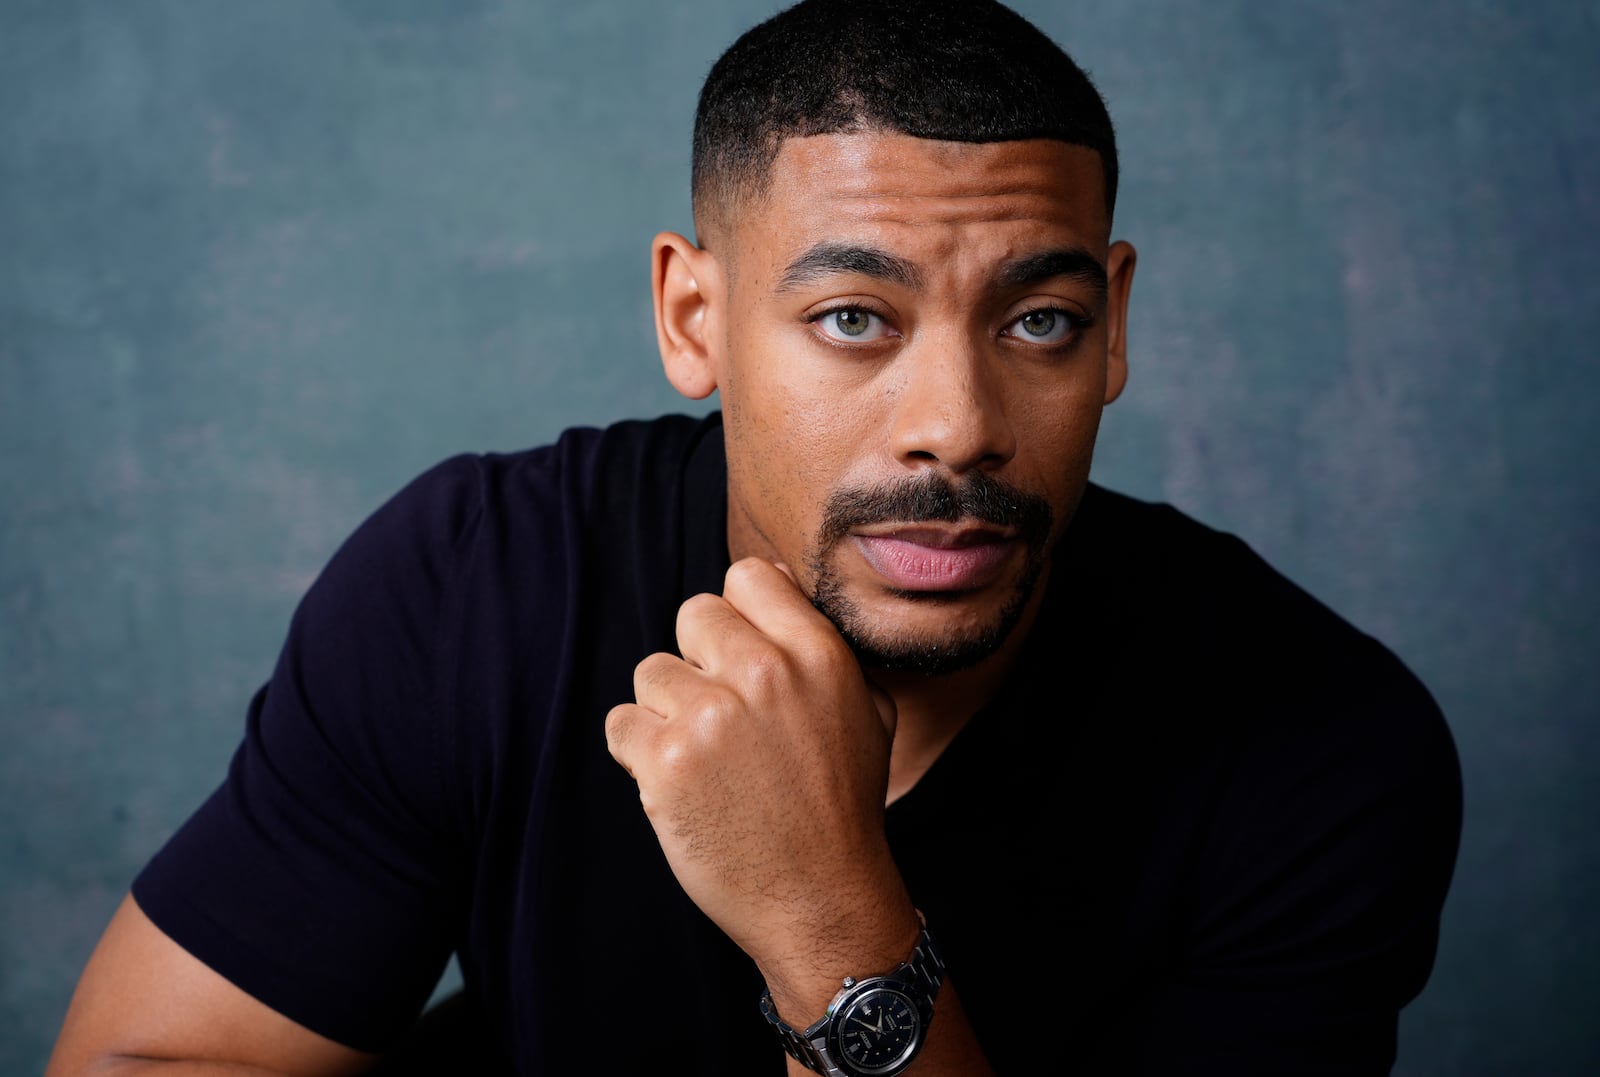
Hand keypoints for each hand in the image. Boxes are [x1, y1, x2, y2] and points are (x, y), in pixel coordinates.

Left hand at [606, 558, 918, 1006]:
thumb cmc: (843, 807)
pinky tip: (679, 785)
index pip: (747, 577)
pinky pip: (622, 725)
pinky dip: (640, 755)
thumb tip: (773, 583)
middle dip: (700, 662)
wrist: (821, 900)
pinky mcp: (665, 763)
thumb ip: (822, 645)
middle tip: (722, 718)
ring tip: (707, 761)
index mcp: (818, 654)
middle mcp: (764, 673)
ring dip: (667, 712)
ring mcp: (710, 717)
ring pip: (651, 672)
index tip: (740, 657)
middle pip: (693, 615)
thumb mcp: (866, 712)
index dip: (738, 615)